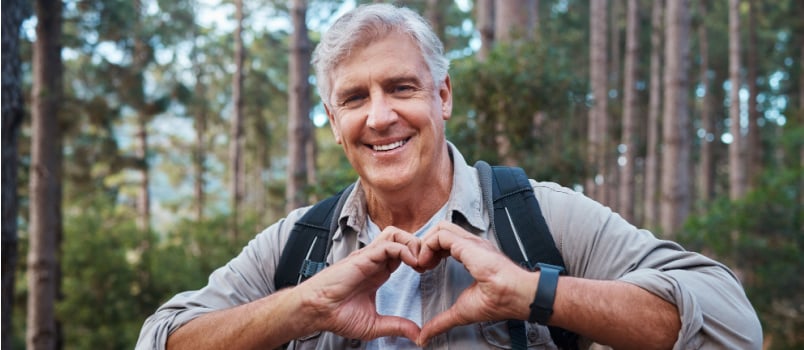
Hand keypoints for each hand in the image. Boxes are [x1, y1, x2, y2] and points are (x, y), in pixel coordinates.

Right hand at [299, 226, 422, 342]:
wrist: (317, 311)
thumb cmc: (338, 315)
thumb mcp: (375, 324)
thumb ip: (397, 326)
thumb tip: (417, 335)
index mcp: (379, 272)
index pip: (404, 253)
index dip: (419, 258)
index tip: (427, 272)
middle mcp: (375, 261)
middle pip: (402, 238)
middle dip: (419, 247)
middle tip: (427, 265)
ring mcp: (369, 257)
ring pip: (396, 235)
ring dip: (413, 244)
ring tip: (420, 262)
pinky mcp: (364, 257)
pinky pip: (389, 244)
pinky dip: (405, 250)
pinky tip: (412, 263)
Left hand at [416, 221, 535, 345]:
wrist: (517, 297)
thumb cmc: (500, 301)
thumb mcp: (461, 311)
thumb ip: (441, 321)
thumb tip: (425, 337)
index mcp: (472, 255)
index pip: (446, 241)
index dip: (430, 252)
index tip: (424, 270)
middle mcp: (471, 244)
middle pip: (441, 230)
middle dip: (424, 245)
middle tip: (419, 266)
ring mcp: (471, 242)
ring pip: (439, 228)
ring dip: (424, 245)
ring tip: (421, 265)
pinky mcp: (468, 244)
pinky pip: (441, 235)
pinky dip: (428, 246)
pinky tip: (426, 264)